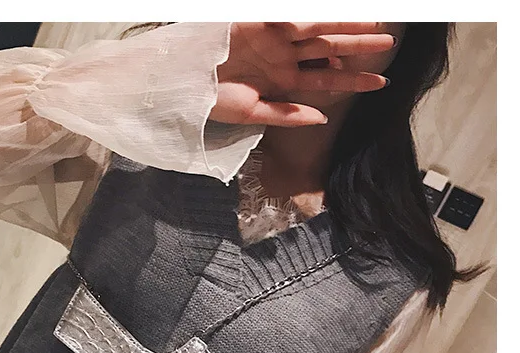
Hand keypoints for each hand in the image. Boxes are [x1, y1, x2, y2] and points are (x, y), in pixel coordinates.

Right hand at [210, 22, 396, 127]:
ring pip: (319, 29)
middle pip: (329, 49)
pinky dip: (318, 16)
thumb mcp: (252, 113)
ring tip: (377, 24)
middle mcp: (283, 56)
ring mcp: (274, 36)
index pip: (325, 78)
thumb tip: (321, 118)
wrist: (182, 82)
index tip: (381, 83)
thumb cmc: (211, 101)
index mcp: (282, 80)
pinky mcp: (262, 20)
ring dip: (347, 26)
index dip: (353, 80)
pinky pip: (295, 16)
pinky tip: (340, 16)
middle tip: (389, 43)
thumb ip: (287, 115)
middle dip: (359, 47)